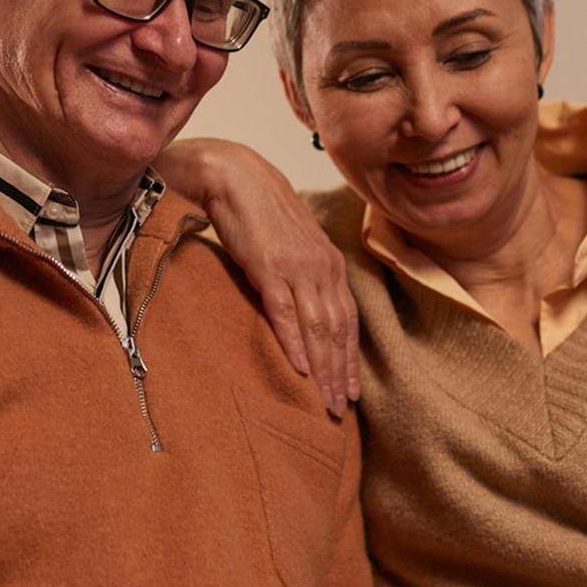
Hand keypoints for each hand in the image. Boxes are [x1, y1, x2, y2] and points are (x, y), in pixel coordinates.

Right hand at [158, 138, 359, 415]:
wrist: (234, 175)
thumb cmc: (258, 212)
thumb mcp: (289, 247)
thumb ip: (301, 277)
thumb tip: (302, 311)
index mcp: (328, 264)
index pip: (347, 320)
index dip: (350, 359)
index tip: (351, 392)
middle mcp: (321, 268)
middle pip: (337, 331)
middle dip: (340, 373)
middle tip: (340, 411)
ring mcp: (297, 268)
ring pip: (318, 328)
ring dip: (323, 369)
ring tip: (324, 401)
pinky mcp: (269, 267)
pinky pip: (286, 312)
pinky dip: (295, 342)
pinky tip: (300, 368)